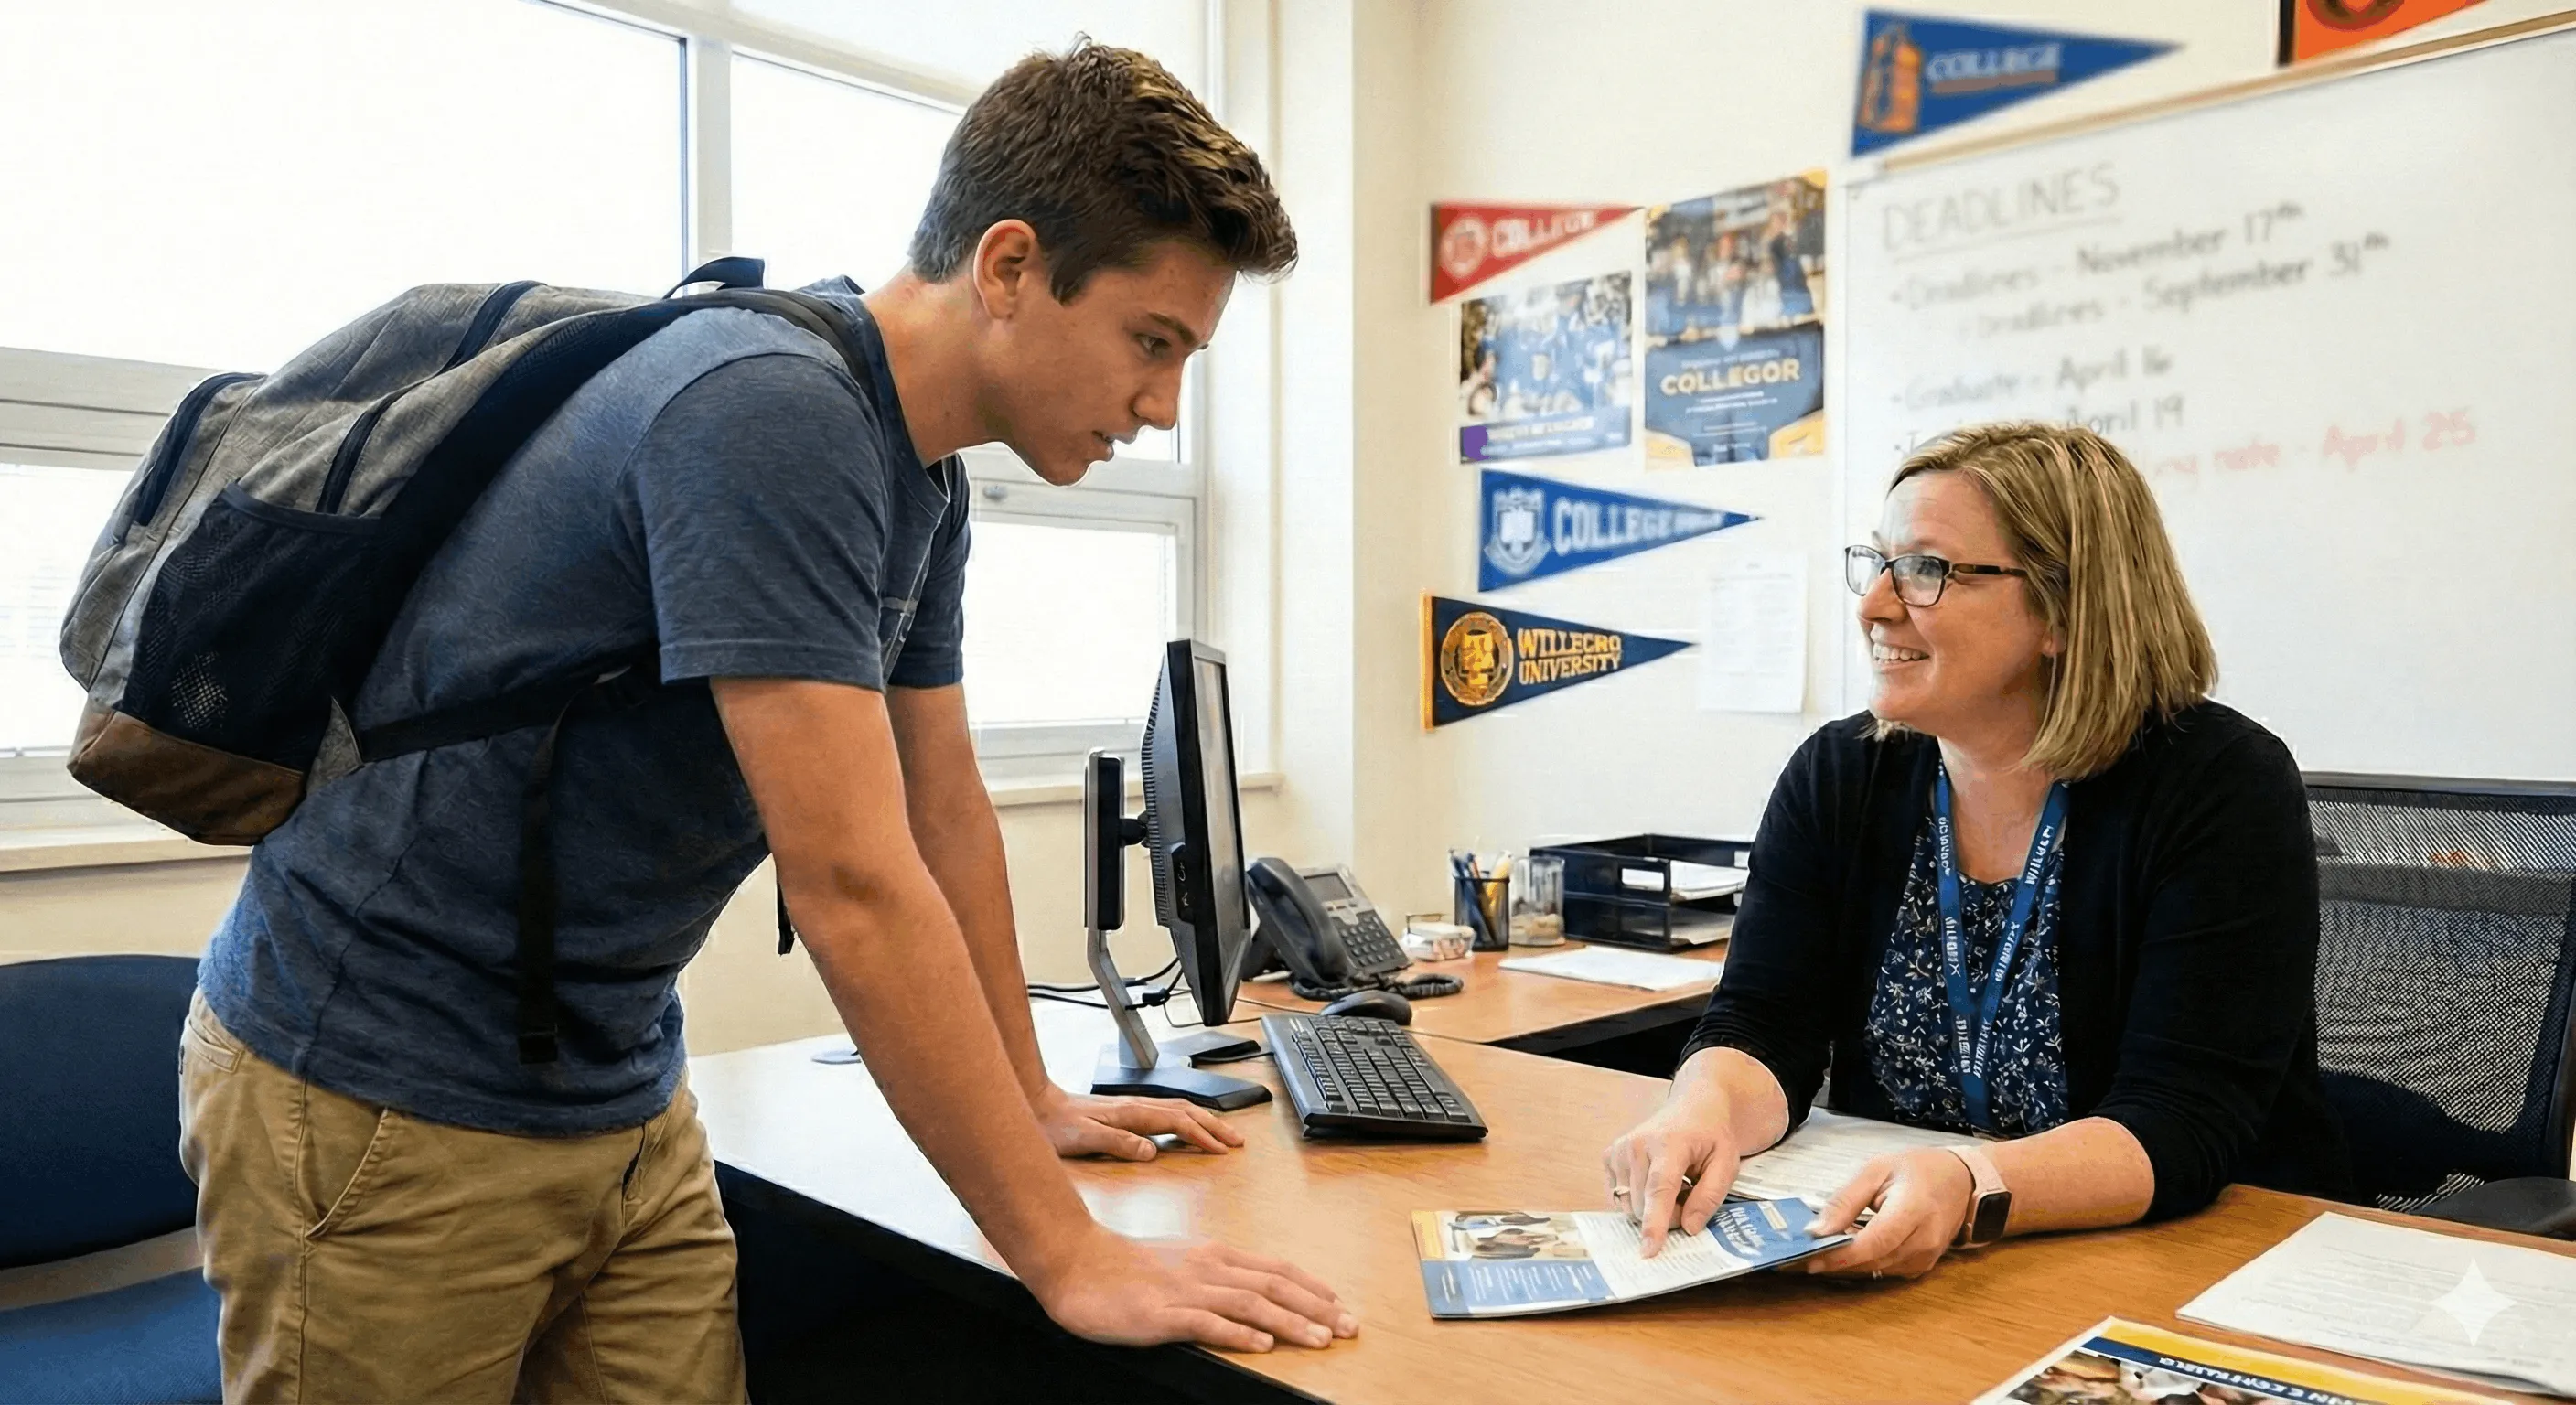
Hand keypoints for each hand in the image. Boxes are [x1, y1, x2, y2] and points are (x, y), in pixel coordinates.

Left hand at [1031, 1086, 1243, 1160]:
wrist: (1037, 1106)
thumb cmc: (1056, 1125)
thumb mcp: (1084, 1139)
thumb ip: (1118, 1144)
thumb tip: (1151, 1151)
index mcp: (1131, 1113)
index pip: (1177, 1122)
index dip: (1202, 1136)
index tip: (1221, 1150)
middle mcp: (1136, 1106)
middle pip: (1186, 1111)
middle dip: (1215, 1125)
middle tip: (1237, 1141)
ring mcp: (1133, 1107)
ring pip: (1179, 1109)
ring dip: (1204, 1121)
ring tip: (1222, 1134)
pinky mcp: (1126, 1112)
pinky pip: (1167, 1113)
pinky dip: (1186, 1120)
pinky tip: (1187, 1130)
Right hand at [1034, 1230, 1358, 1352]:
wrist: (1076, 1261)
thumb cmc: (1126, 1266)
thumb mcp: (1181, 1262)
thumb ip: (1217, 1276)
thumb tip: (1253, 1298)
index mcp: (1214, 1255)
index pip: (1275, 1270)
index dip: (1312, 1287)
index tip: (1339, 1305)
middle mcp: (1208, 1267)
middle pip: (1274, 1286)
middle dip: (1317, 1307)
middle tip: (1348, 1327)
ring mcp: (1186, 1290)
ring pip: (1250, 1304)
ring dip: (1291, 1322)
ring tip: (1321, 1339)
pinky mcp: (1162, 1314)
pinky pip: (1207, 1323)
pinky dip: (1239, 1334)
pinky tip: (1262, 1345)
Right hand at [1600, 1088, 1743, 1257]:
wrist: (1693, 1108)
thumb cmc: (1711, 1137)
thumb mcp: (1727, 1165)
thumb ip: (1709, 1197)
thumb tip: (1688, 1228)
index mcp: (1668, 1144)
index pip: (1658, 1189)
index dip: (1654, 1222)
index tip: (1649, 1250)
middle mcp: (1636, 1145)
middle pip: (1642, 1205)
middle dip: (1666, 1215)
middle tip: (1687, 1196)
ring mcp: (1619, 1149)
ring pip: (1627, 1205)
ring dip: (1650, 1208)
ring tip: (1672, 1185)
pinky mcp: (1609, 1156)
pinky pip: (1617, 1197)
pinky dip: (1637, 1199)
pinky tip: (1653, 1182)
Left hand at [1792, 1148, 1974, 1279]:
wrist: (1962, 1182)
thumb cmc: (1919, 1170)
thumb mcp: (1876, 1170)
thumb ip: (1845, 1201)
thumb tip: (1817, 1230)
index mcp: (1914, 1209)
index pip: (1875, 1241)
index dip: (1841, 1253)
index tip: (1811, 1256)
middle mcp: (1924, 1240)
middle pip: (1872, 1260)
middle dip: (1835, 1260)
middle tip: (1801, 1254)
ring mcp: (1926, 1257)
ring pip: (1876, 1269)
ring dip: (1846, 1262)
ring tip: (1818, 1248)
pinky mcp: (1921, 1266)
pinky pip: (1885, 1269)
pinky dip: (1863, 1262)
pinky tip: (1845, 1248)